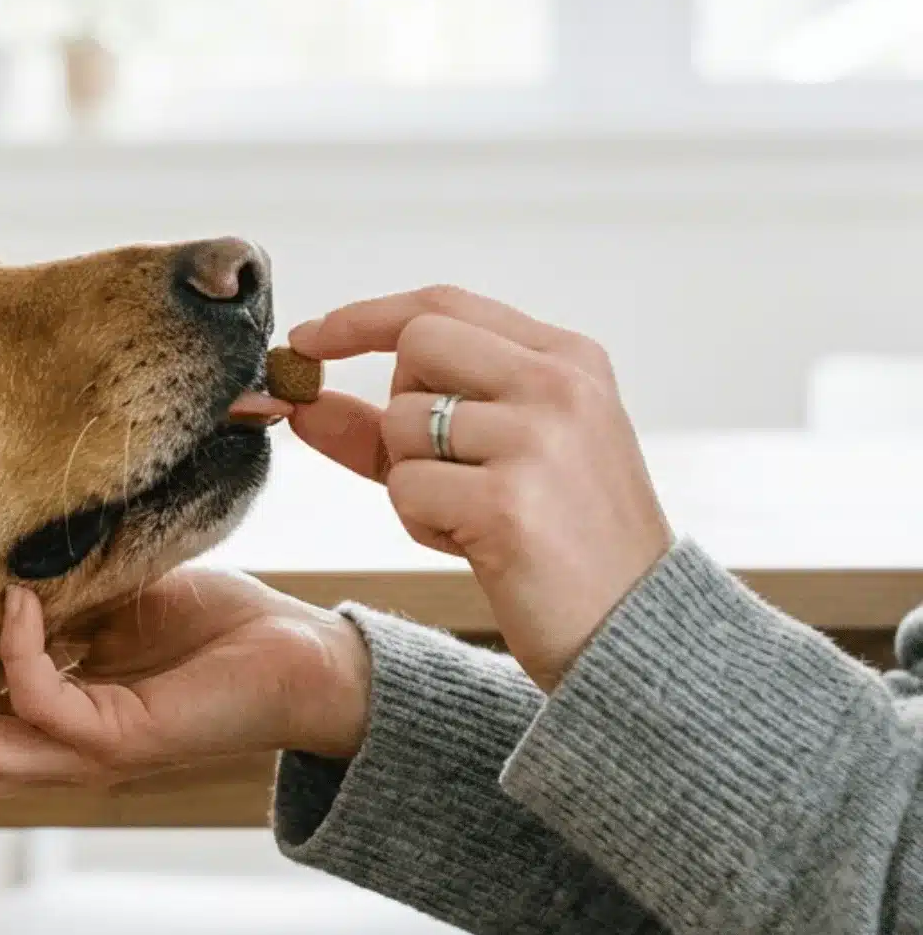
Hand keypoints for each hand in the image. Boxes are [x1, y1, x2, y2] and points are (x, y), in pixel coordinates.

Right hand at [0, 570, 370, 802]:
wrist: (309, 658)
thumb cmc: (217, 629)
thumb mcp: (111, 599)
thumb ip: (49, 595)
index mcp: (48, 723)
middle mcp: (57, 751)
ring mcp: (87, 752)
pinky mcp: (123, 739)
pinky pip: (41, 706)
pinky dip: (16, 651)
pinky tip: (18, 599)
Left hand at [288, 285, 671, 688]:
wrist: (633, 629)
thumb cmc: (559, 541)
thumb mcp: (492, 459)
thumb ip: (391, 426)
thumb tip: (300, 401)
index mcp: (569, 359)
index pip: (442, 305)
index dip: (365, 317)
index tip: (309, 337)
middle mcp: (560, 384)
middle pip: (417, 345)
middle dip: (401, 406)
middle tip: (444, 465)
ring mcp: (538, 439)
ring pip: (403, 422)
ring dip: (414, 479)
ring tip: (476, 516)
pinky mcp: (508, 502)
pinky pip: (405, 488)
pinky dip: (422, 522)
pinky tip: (480, 546)